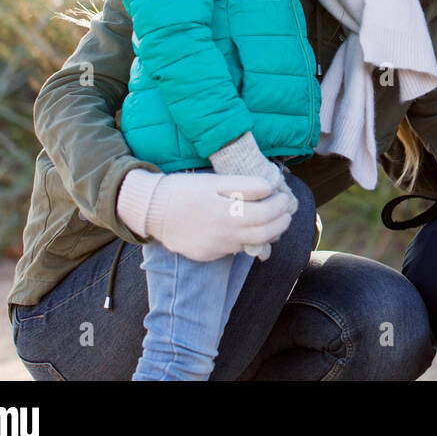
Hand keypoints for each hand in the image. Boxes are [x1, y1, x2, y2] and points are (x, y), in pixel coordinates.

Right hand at [119, 170, 293, 262]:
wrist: (152, 210)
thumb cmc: (184, 190)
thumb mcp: (214, 180)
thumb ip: (245, 185)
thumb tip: (270, 188)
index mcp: (227, 212)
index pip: (267, 213)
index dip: (281, 205)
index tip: (284, 196)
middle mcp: (224, 234)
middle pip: (265, 233)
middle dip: (282, 221)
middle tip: (285, 209)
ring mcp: (216, 248)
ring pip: (253, 244)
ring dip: (269, 232)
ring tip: (271, 218)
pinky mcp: (208, 255)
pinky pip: (236, 249)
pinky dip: (248, 239)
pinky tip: (246, 227)